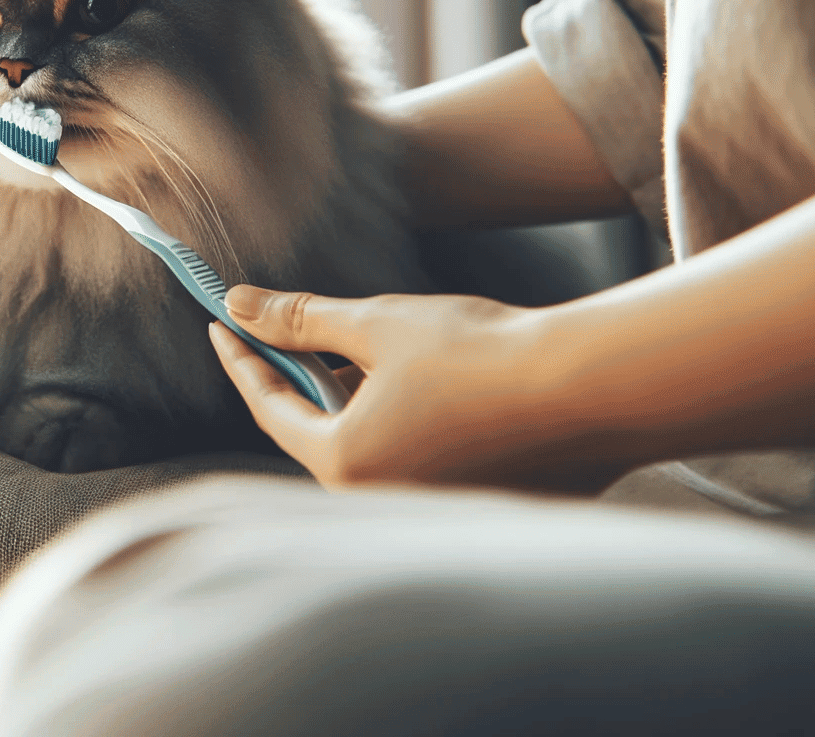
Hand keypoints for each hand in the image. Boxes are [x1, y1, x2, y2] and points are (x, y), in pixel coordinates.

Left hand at [209, 286, 629, 493]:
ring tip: (362, 354)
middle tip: (283, 335)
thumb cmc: (480, 352)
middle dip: (299, 382)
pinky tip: (425, 384)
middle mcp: (378, 499)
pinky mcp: (473, 505)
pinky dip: (405, 424)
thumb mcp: (377, 322)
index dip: (243, 359)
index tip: (222, 324)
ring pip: (367, 449)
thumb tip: (238, 305)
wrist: (592, 388)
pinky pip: (415, 461)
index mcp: (344, 462)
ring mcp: (427, 508)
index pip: (270, 407)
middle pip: (317, 434)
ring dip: (354, 404)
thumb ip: (301, 319)